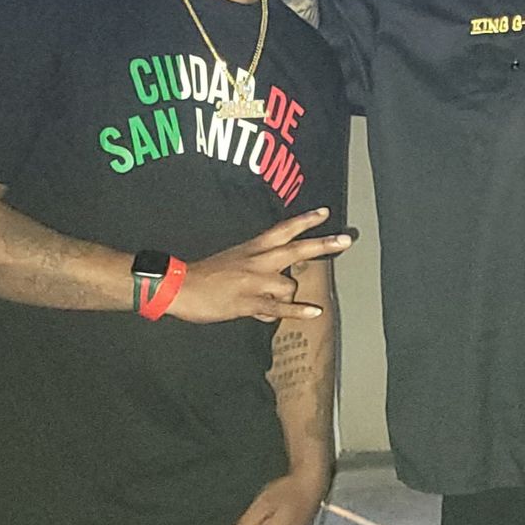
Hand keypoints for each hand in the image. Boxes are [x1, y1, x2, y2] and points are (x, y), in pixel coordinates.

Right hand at [171, 208, 352, 323]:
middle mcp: (257, 261)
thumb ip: (259, 269)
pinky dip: (297, 311)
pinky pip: (278, 307)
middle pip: (296, 249)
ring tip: (270, 308)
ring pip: (288, 285)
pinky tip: (314, 312)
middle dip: (323, 244)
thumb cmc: (205, 275)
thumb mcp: (234, 260)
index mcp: (253, 248)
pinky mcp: (247, 301)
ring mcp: (253, 281)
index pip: (283, 229)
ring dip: (287, 300)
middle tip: (347, 239)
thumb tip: (276, 287)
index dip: (305, 220)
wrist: (177, 286)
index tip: (326, 212)